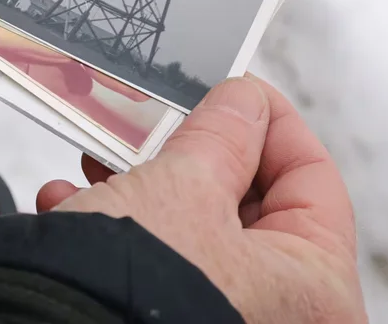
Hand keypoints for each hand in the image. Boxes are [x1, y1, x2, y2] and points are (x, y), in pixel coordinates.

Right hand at [36, 75, 365, 323]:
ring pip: (197, 231)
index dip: (270, 120)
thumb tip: (243, 104)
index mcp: (315, 287)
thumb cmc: (139, 289)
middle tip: (164, 119)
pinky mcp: (173, 319)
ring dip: (142, 189)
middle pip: (250, 204)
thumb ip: (224, 133)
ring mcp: (228, 317)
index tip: (236, 87)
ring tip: (101, 160)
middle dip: (192, 155)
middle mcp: (282, 313)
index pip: (312, 177)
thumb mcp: (184, 185)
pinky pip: (163, 266)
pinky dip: (120, 232)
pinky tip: (72, 206)